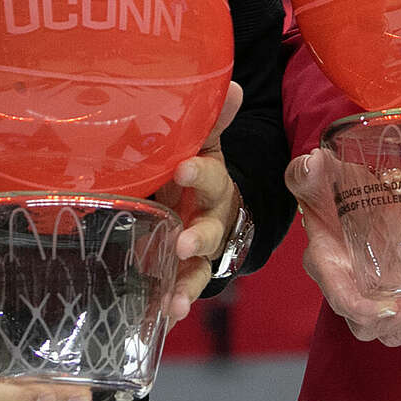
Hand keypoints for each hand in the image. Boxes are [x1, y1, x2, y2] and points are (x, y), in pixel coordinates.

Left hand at [153, 81, 244, 321]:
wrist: (211, 203)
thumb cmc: (196, 168)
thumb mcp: (200, 143)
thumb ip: (210, 119)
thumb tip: (233, 85)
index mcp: (210, 179)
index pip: (209, 173)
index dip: (198, 172)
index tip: (183, 169)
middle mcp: (211, 215)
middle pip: (211, 227)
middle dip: (199, 236)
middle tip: (184, 243)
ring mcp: (202, 247)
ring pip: (201, 267)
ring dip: (189, 281)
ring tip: (176, 298)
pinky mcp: (188, 271)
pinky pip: (186, 288)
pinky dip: (177, 302)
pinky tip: (167, 315)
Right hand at [286, 149, 400, 346]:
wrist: (348, 189)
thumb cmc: (329, 183)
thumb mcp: (317, 174)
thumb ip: (307, 172)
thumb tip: (311, 164)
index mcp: (327, 263)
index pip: (342, 299)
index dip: (365, 311)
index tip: (393, 306)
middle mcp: (348, 286)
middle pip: (367, 328)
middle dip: (398, 324)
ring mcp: (374, 291)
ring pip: (393, 330)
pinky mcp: (397, 287)